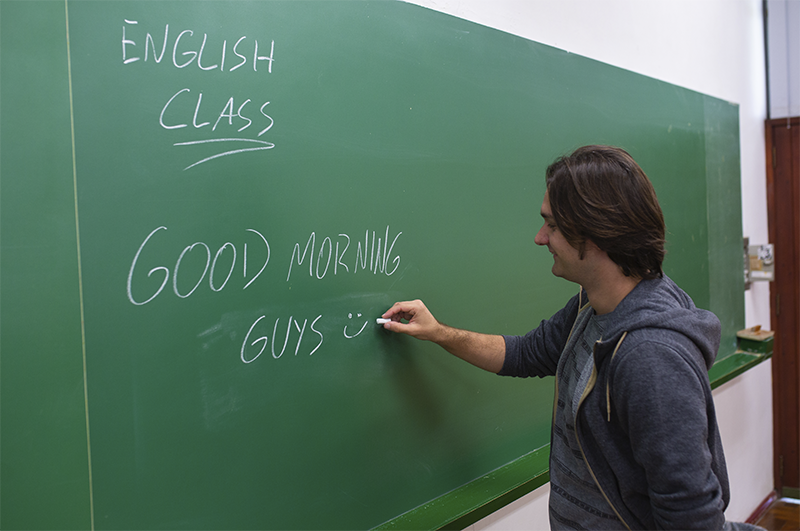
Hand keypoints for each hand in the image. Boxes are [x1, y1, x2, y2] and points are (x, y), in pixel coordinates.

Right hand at [382, 299, 505, 372]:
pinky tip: (397, 323)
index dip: (390, 312)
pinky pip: (403, 312)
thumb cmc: (428, 330)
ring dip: (395, 316)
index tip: (383, 318)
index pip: (399, 306)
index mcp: (416, 306)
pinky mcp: (413, 310)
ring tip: (393, 324)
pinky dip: (398, 317)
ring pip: (400, 309)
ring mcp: (415, 306)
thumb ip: (398, 327)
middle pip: (399, 306)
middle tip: (386, 322)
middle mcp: (415, 304)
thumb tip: (387, 325)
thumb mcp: (411, 330)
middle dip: (392, 315)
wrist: (436, 332)